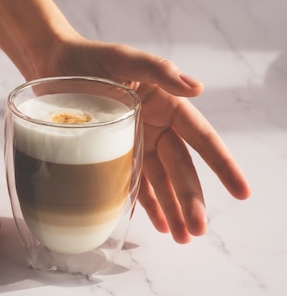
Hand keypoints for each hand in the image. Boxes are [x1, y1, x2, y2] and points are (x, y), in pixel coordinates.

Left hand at [38, 36, 250, 242]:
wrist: (53, 64)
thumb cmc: (90, 58)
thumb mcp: (123, 58)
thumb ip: (157, 70)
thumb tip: (197, 88)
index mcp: (166, 104)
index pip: (201, 138)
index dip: (222, 165)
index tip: (242, 191)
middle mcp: (155, 127)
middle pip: (180, 167)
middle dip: (191, 199)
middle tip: (197, 230)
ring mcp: (135, 143)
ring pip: (160, 181)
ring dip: (173, 209)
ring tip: (182, 238)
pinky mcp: (112, 153)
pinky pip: (134, 182)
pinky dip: (146, 203)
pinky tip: (158, 224)